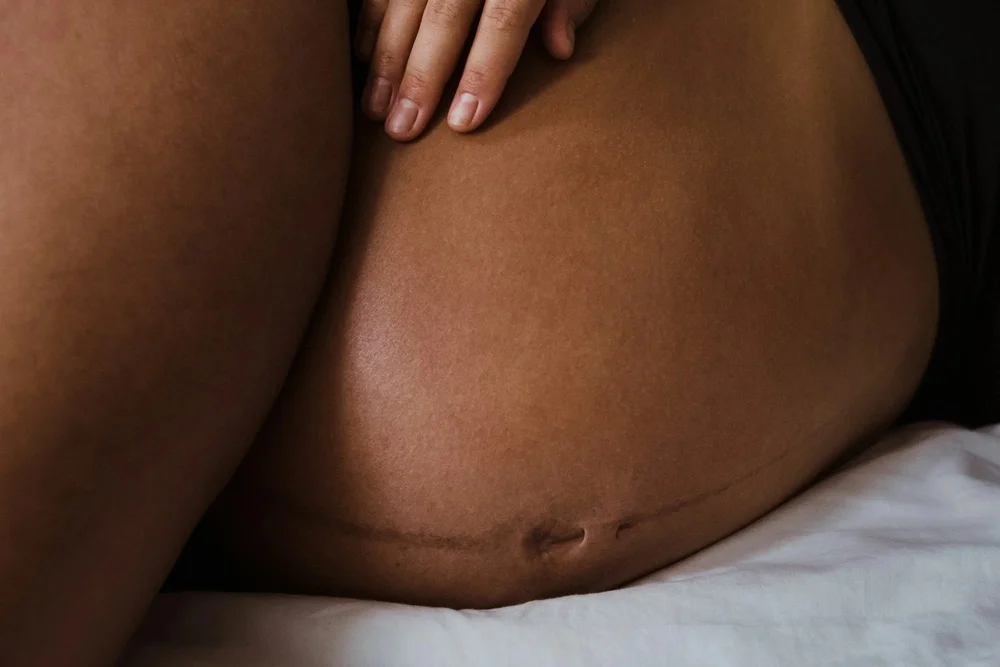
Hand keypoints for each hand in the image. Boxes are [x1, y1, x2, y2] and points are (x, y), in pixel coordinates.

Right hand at [356, 0, 597, 140]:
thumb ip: (570, 4)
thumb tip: (560, 48)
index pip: (503, 23)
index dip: (484, 73)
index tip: (463, 122)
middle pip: (445, 19)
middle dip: (420, 78)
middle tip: (401, 131)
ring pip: (403, 4)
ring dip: (385, 60)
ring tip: (375, 110)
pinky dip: (369, 22)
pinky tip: (362, 61)